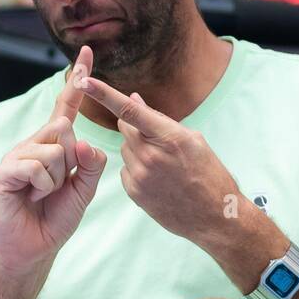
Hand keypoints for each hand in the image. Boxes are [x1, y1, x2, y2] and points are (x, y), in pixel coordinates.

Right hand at [0, 45, 107, 272]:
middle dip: (71, 162)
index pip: (66, 107)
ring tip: (42, 195)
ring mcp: (16, 155)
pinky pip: (36, 165)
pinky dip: (42, 185)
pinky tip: (32, 196)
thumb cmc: (55, 218)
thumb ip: (91, 165)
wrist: (34, 249)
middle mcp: (32, 144)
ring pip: (54, 149)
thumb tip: (87, 143)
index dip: (77, 82)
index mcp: (52, 145)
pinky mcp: (4, 171)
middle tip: (57, 185)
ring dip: (57, 179)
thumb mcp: (84, 190)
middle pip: (65, 129)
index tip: (87, 53)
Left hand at [76, 75, 241, 244]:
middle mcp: (151, 156)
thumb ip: (159, 119)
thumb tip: (133, 99)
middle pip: (125, 128)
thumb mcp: (193, 139)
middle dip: (136, 127)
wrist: (214, 216)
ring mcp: (140, 176)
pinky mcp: (134, 192)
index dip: (104, 94)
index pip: (129, 111)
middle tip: (157, 139)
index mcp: (170, 137)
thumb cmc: (208, 173)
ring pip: (125, 148)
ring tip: (163, 166)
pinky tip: (157, 179)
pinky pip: (125, 168)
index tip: (85, 82)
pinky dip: (137, 168)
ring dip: (138, 150)